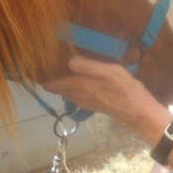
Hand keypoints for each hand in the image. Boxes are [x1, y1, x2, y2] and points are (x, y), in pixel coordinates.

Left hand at [41, 56, 170, 140]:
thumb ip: (89, 66)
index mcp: (79, 86)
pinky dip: (70, 83)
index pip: (50, 84)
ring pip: (65, 90)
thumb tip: (68, 61)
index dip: (40, 75)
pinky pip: (74, 92)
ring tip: (58, 64)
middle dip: (49, 76)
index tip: (34, 64)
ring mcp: (84, 101)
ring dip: (60, 80)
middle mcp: (77, 95)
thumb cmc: (126, 90)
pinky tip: (77, 74)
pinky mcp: (92, 102)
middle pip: (55, 87)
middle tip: (45, 60)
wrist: (139, 113)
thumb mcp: (111, 72)